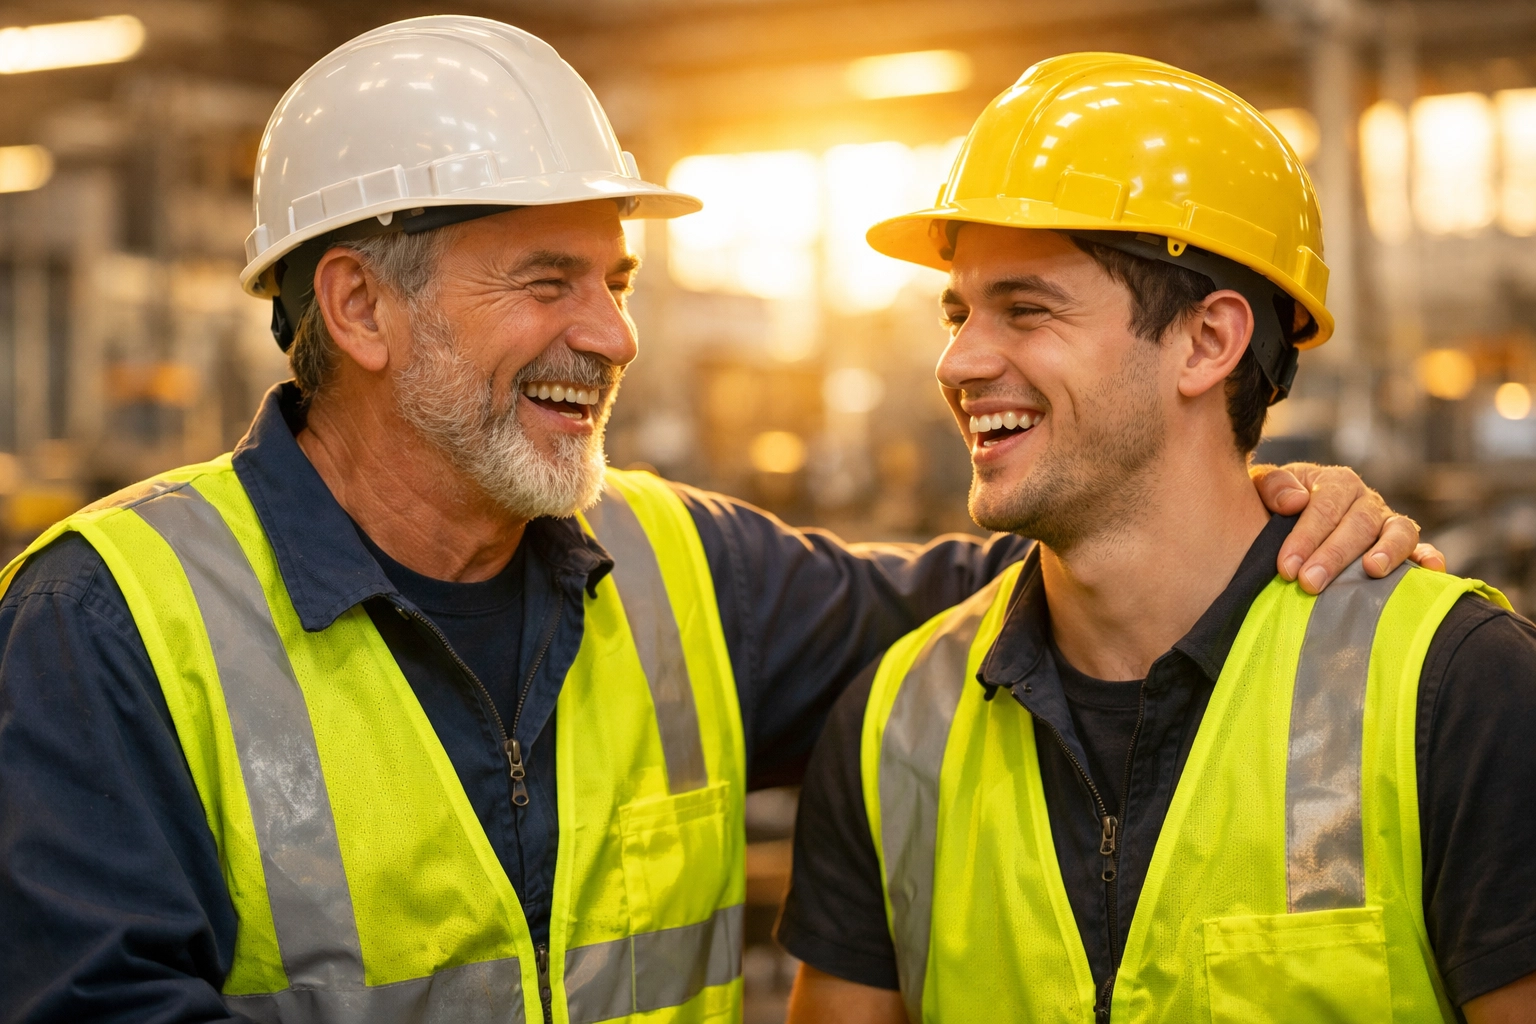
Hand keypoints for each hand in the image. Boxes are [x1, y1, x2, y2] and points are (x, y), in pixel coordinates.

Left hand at [1251, 462, 1445, 594]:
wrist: (1287, 517)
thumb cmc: (1274, 506)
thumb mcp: (1263, 488)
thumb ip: (1272, 486)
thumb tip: (1294, 501)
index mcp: (1335, 483)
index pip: (1324, 507)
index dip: (1305, 537)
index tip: (1286, 567)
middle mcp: (1366, 500)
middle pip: (1358, 524)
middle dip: (1334, 555)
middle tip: (1310, 583)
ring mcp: (1387, 523)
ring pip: (1398, 531)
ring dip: (1388, 551)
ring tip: (1372, 571)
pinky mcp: (1402, 546)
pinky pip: (1421, 548)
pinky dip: (1429, 556)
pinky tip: (1431, 570)